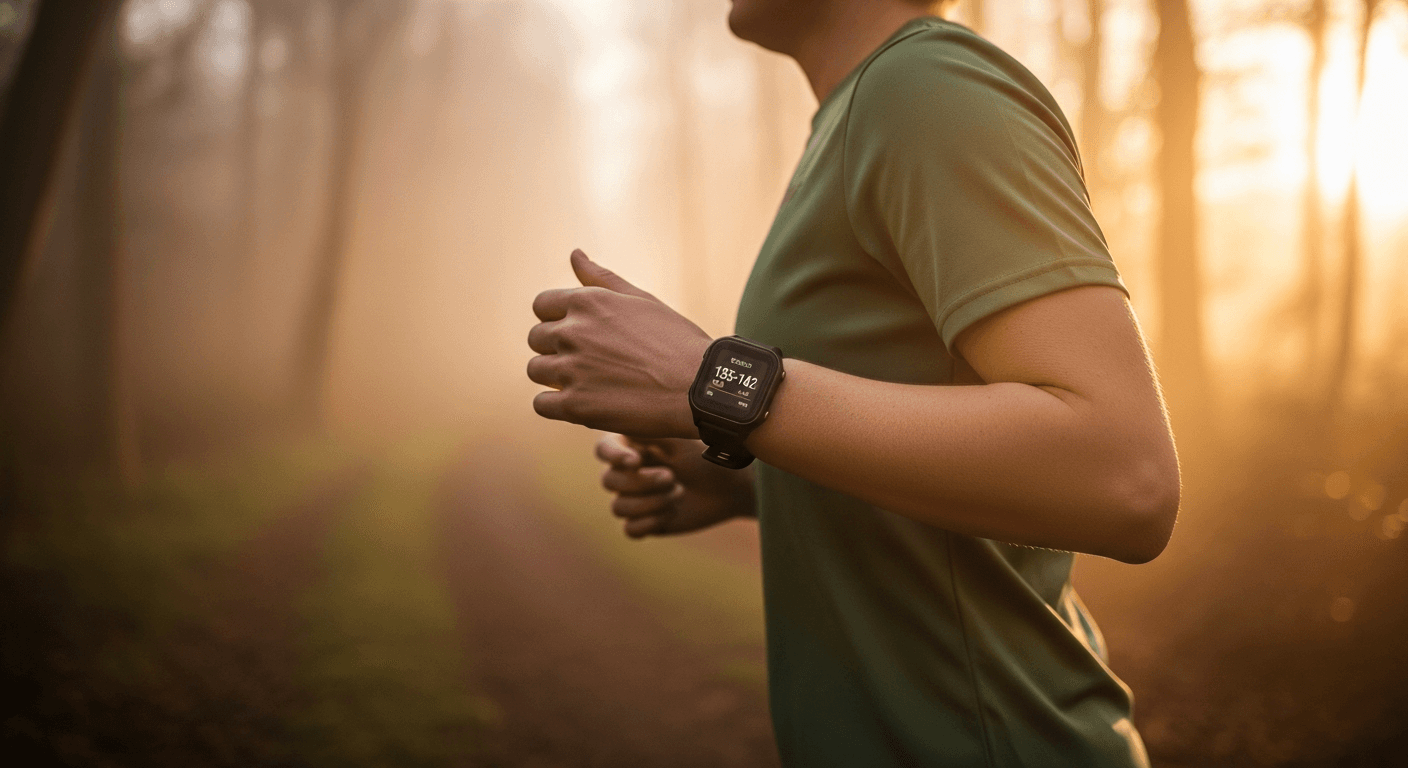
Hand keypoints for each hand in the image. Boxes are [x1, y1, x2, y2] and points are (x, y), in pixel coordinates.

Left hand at [527, 250, 711, 437]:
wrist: (700, 388)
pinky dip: (556, 406)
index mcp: (587, 302)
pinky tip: (581, 404)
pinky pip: (541, 404)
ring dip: (555, 377)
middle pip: (536, 339)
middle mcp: (573, 332)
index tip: (579, 334)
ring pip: (535, 371)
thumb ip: (601, 278)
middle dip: (556, 348)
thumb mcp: (641, 300)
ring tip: (587, 382)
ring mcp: (571, 370)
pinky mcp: (575, 406)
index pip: (542, 305)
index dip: (557, 320)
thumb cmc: (677, 342)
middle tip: (588, 361)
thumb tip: (574, 253)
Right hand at [595, 433, 754, 537]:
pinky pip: (630, 529)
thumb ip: (651, 428)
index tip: (635, 460)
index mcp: (632, 445)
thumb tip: (625, 422)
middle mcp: (628, 472)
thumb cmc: (706, 454)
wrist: (731, 486)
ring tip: (677, 494)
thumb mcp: (679, 436)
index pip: (603, 449)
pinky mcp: (646, 522)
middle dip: (641, 482)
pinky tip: (670, 514)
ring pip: (618, 507)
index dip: (612, 456)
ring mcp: (635, 498)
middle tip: (672, 477)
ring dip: (649, 503)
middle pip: (609, 481)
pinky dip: (649, 523)